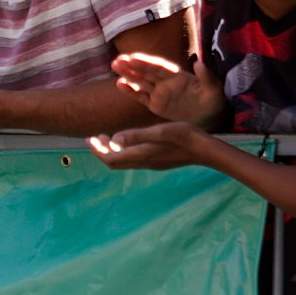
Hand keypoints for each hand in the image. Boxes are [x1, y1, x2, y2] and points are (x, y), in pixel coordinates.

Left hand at [88, 122, 208, 170]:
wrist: (206, 151)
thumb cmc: (185, 137)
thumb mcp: (160, 131)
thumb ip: (137, 135)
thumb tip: (115, 138)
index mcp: (141, 155)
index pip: (110, 158)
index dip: (97, 150)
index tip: (89, 138)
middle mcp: (143, 163)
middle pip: (114, 162)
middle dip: (101, 151)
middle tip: (94, 137)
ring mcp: (151, 164)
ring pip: (124, 162)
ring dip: (112, 151)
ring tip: (106, 138)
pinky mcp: (158, 162)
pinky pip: (133, 160)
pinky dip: (124, 151)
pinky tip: (128, 141)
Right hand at [112, 50, 223, 126]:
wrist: (210, 119)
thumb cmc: (214, 103)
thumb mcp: (214, 90)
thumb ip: (206, 77)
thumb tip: (199, 63)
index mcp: (179, 76)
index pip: (160, 67)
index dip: (146, 63)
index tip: (133, 58)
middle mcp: (167, 82)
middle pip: (147, 72)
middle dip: (133, 66)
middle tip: (117, 61)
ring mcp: (160, 93)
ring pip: (141, 82)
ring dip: (128, 75)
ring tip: (114, 67)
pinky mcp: (156, 105)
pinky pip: (141, 97)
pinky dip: (131, 91)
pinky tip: (120, 84)